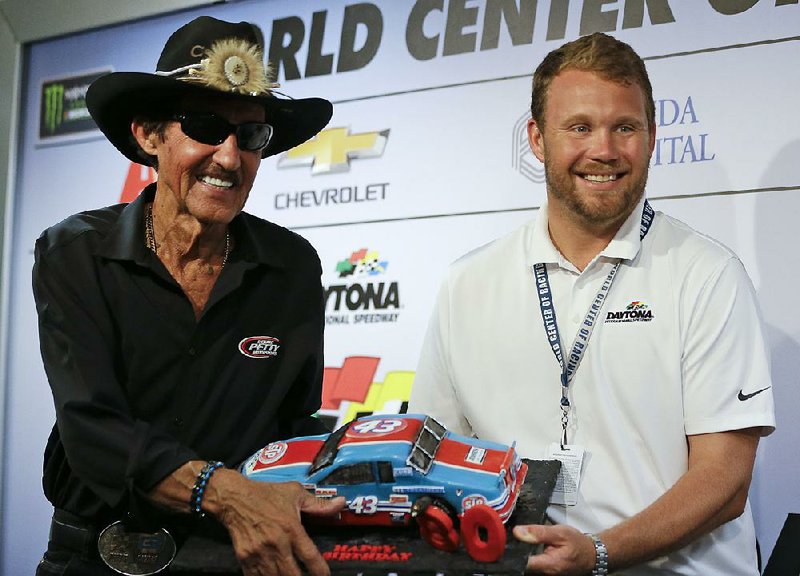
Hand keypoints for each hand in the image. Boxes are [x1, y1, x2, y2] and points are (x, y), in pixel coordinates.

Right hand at [209, 471, 344, 575]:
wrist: (234, 498)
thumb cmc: (267, 494)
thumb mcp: (295, 493)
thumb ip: (319, 504)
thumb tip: (342, 503)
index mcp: (291, 528)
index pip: (310, 556)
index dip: (320, 571)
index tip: (325, 575)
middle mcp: (276, 544)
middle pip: (293, 575)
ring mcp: (259, 554)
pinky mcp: (244, 559)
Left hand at [513, 524, 596, 574]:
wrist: (591, 554)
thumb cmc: (577, 543)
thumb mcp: (559, 532)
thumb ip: (538, 532)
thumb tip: (517, 532)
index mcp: (549, 564)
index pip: (523, 563)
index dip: (513, 554)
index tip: (506, 544)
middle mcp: (546, 573)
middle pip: (523, 566)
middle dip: (517, 554)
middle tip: (514, 541)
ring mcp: (546, 575)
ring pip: (527, 567)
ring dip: (523, 556)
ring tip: (523, 544)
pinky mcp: (546, 573)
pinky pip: (533, 567)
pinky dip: (529, 559)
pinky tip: (529, 550)